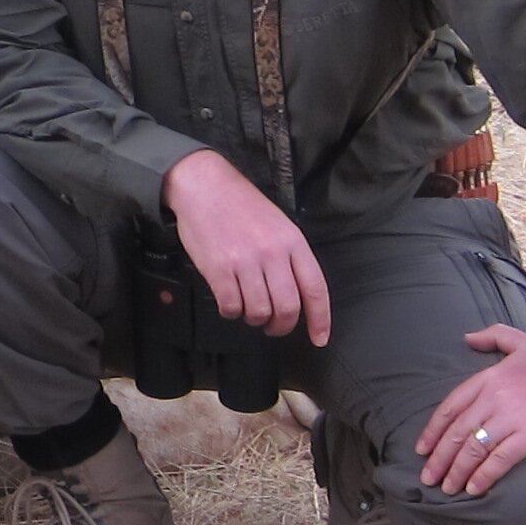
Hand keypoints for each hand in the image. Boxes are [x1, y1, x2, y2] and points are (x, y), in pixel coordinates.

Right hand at [162, 149, 330, 345]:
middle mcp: (272, 253)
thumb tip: (297, 295)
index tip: (319, 338)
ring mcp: (245, 262)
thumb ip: (290, 257)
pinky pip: (231, 307)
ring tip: (248, 310)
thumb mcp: (278, 224)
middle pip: (287, 308)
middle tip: (273, 326)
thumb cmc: (240, 205)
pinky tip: (229, 301)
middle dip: (281, 326)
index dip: (320, 319)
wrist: (204, 186)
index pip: (315, 289)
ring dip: (254, 319)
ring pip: (258, 312)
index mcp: (292, 242)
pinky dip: (231, 311)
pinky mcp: (218, 269)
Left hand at [416, 328, 525, 493]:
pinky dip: (483, 476)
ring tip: (448, 488)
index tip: (422, 449)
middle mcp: (493, 398)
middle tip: (429, 477)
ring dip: (457, 471)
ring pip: (473, 448)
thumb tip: (466, 338)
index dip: (433, 431)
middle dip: (439, 458)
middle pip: (456, 432)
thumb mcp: (522, 343)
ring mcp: (511, 417)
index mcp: (488, 378)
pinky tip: (474, 489)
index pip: (450, 407)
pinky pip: (499, 459)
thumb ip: (493, 336)